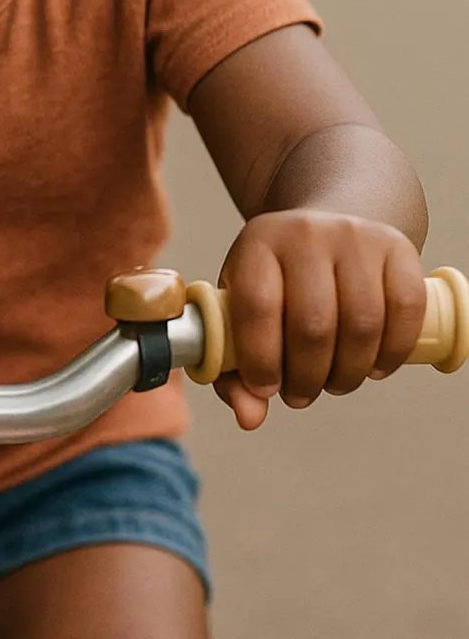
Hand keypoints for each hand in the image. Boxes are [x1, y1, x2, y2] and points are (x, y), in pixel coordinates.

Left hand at [216, 209, 426, 430]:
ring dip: (348, 373)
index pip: (257, 306)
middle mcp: (305, 232)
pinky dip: (392, 353)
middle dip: (307, 377)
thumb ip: (233, 365)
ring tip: (334, 382)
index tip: (267, 388)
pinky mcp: (397, 248)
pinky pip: (406, 310)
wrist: (329, 221)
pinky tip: (374, 367)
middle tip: (301, 394)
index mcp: (258, 243)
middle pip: (313, 324)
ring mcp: (355, 236)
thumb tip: (249, 417)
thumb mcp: (242, 305)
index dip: (261, 359)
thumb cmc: (279, 278)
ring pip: (362, 324)